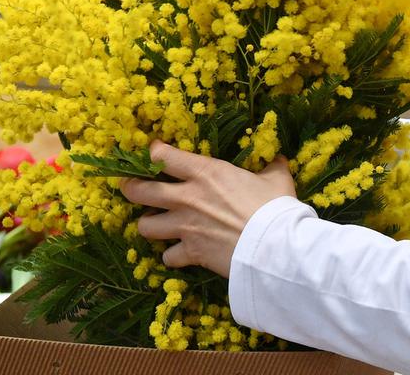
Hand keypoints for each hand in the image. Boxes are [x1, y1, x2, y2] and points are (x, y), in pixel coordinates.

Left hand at [119, 140, 297, 277]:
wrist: (274, 246)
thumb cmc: (274, 206)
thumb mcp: (276, 179)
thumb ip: (271, 167)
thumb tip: (278, 159)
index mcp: (205, 172)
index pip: (163, 156)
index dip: (154, 153)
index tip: (155, 153)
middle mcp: (186, 197)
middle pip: (139, 191)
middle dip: (131, 187)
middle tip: (133, 187)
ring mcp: (185, 227)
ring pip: (145, 226)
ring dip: (150, 224)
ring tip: (158, 223)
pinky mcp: (190, 253)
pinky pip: (168, 256)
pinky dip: (173, 255)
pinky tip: (182, 253)